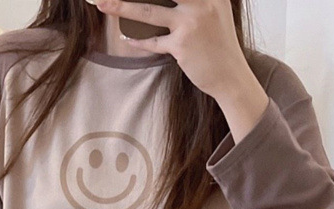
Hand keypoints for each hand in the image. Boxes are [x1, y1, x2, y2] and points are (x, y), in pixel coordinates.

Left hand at [93, 0, 250, 98]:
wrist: (231, 76)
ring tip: (102, 3)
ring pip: (148, 12)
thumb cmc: (219, 44)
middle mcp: (201, 2)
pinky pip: (153, 41)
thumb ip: (194, 0)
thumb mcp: (214, 11)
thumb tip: (156, 0)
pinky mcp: (182, 46)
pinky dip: (139, 40)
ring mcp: (191, 24)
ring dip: (122, 7)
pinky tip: (127, 38)